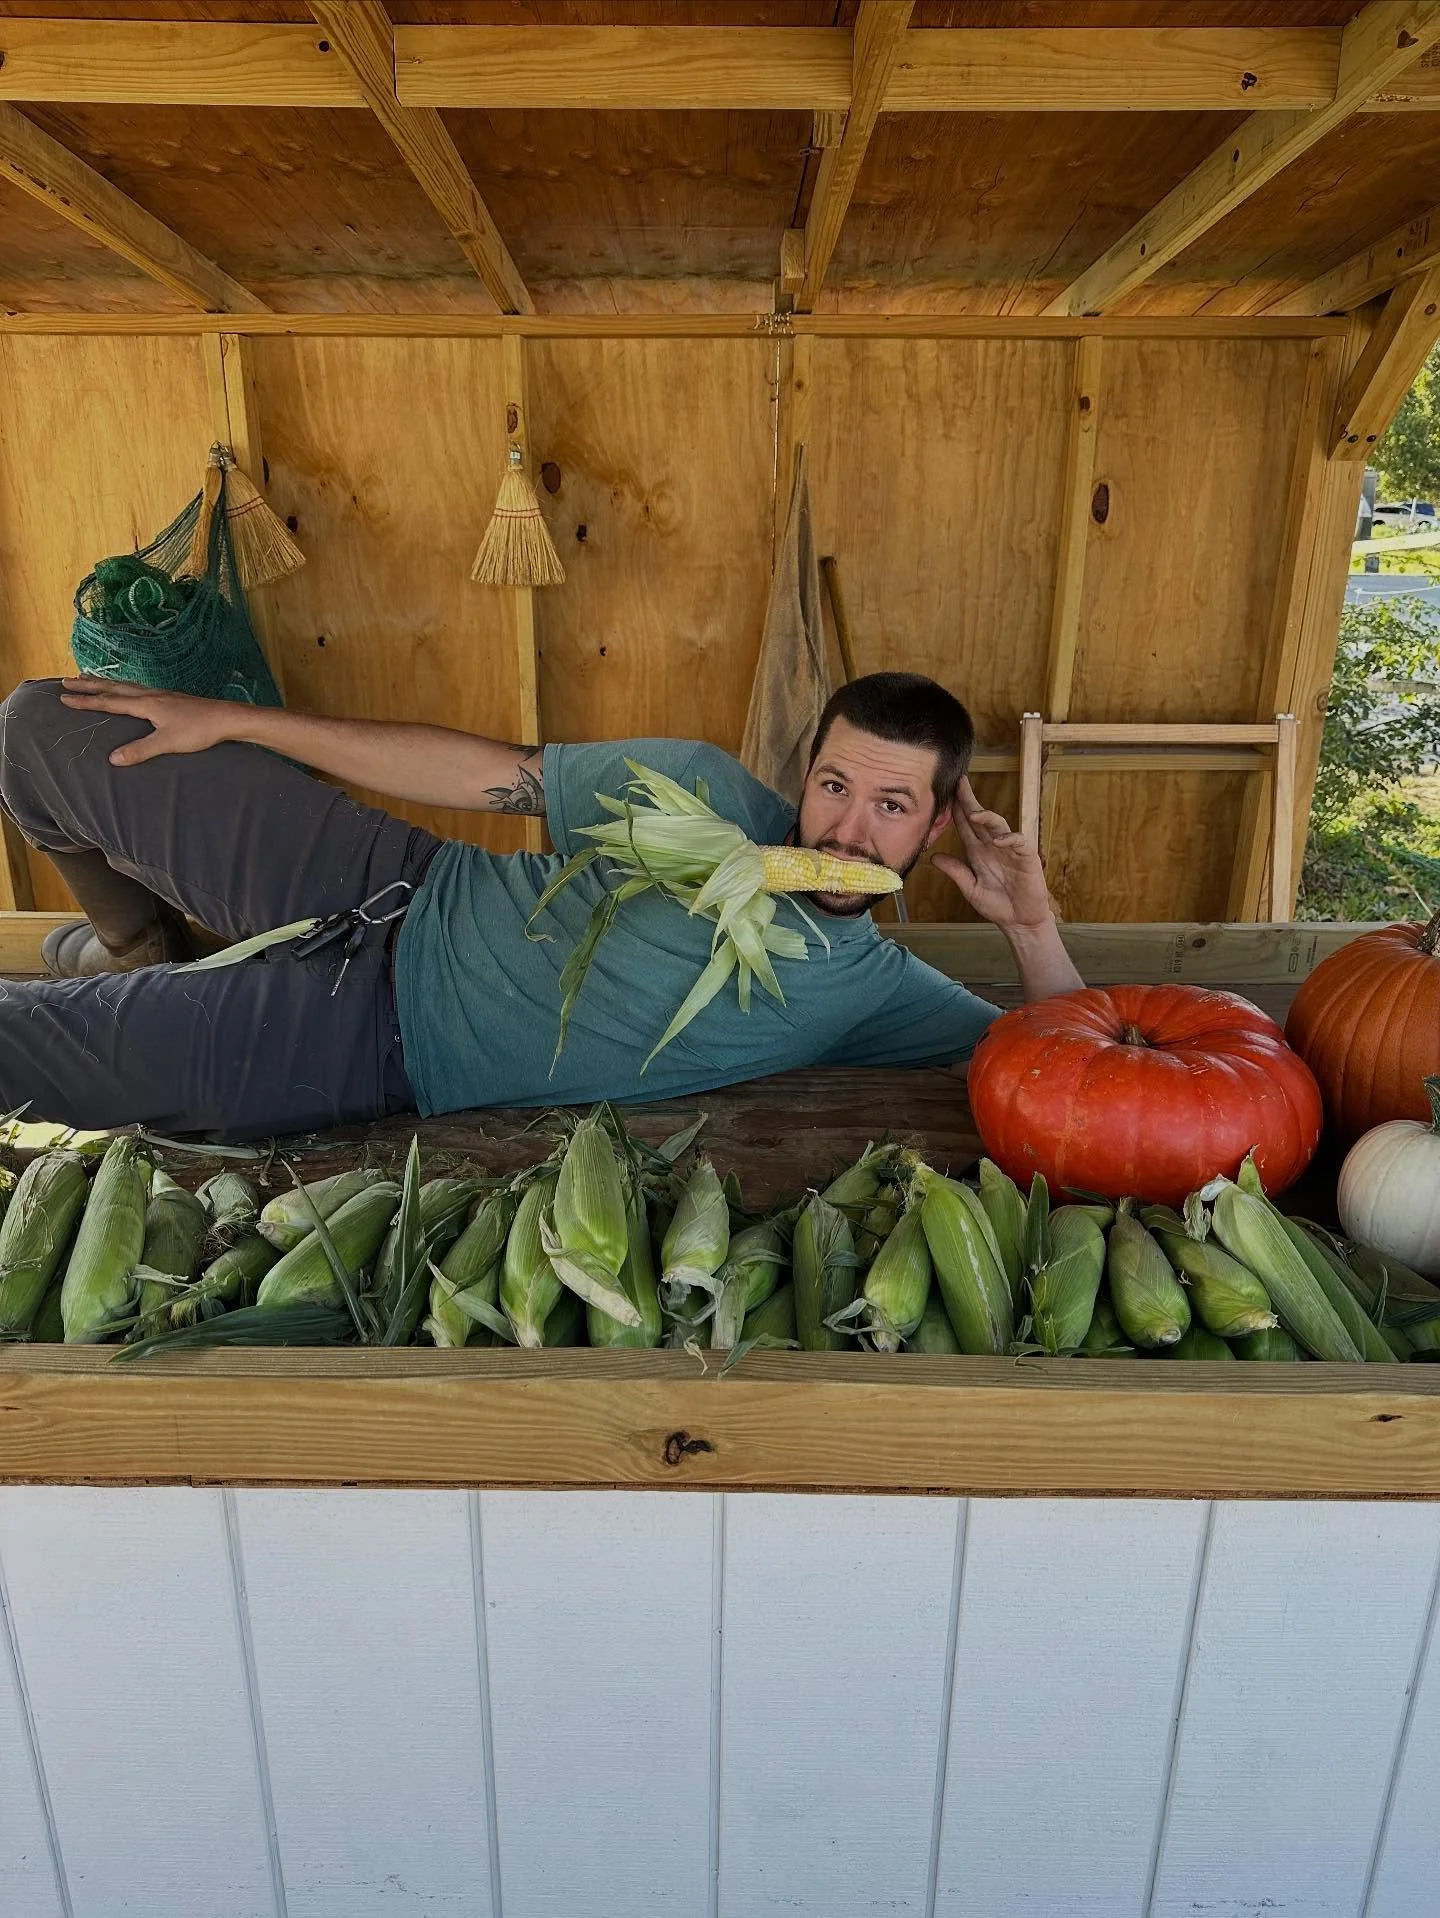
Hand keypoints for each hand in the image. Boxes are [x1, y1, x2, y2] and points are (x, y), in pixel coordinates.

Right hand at [60, 676, 232, 765]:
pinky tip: (127, 690)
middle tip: (66, 680)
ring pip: (125, 685)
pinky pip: (138, 688)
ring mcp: (161, 694)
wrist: (228, 718)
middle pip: (113, 688)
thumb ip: (140, 750)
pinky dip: (123, 686)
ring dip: (104, 682)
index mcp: (146, 704)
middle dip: (88, 685)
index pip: (109, 702)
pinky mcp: (171, 698)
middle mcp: (151, 694)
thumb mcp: (168, 743)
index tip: (64, 697)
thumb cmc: (200, 730)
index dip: (86, 701)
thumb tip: (113, 759)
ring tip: (89, 679)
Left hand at [931, 776, 1053, 930]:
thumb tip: (934, 857)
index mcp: (978, 851)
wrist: (1020, 921)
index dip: (956, 809)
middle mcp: (993, 846)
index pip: (965, 825)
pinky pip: (1019, 843)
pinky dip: (1010, 839)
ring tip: (974, 812)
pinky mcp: (1027, 857)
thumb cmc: (997, 904)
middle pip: (980, 818)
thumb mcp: (970, 888)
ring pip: (998, 826)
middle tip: (960, 783)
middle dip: (970, 800)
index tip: (945, 792)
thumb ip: (955, 871)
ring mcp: (1010, 849)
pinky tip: (998, 841)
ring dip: (987, 817)